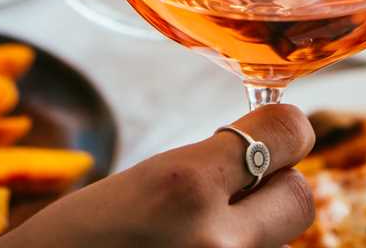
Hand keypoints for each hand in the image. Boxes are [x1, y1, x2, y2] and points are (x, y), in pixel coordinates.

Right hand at [0, 104, 315, 247]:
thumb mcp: (136, 187)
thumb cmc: (65, 246)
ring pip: (275, 243)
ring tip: (190, 238)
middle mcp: (215, 242)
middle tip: (236, 194)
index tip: (279, 131)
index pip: (288, 133)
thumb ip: (204, 171)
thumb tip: (270, 151)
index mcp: (183, 187)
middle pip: (300, 197)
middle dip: (275, 189)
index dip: (286, 130)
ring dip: (248, 235)